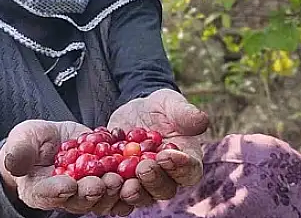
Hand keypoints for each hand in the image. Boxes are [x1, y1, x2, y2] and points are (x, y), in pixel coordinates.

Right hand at [0, 120, 123, 215]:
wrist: (51, 141)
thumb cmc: (31, 143)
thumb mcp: (22, 140)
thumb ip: (19, 152)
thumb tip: (13, 163)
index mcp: (40, 190)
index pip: (47, 195)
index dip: (58, 192)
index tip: (68, 185)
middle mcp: (66, 196)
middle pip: (80, 200)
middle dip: (93, 192)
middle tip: (103, 182)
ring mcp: (88, 189)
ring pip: (103, 197)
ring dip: (114, 190)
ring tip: (122, 178)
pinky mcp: (106, 178)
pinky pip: (120, 186)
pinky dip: (130, 181)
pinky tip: (136, 170)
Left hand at [107, 89, 209, 211]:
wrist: (135, 113)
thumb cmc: (161, 108)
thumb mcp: (171, 104)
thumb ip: (186, 113)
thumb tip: (202, 121)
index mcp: (187, 162)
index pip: (189, 170)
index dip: (180, 167)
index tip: (167, 155)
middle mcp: (168, 179)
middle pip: (164, 189)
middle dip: (153, 181)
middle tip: (143, 168)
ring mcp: (143, 185)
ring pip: (140, 196)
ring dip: (131, 192)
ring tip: (120, 182)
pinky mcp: (122, 185)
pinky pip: (116, 195)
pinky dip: (107, 192)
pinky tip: (98, 183)